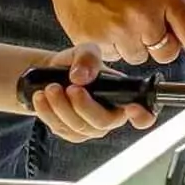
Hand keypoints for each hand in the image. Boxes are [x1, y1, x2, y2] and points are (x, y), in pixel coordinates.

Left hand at [22, 45, 154, 144]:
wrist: (51, 75)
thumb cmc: (76, 64)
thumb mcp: (84, 51)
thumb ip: (88, 57)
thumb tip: (81, 77)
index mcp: (124, 97)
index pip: (144, 115)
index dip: (143, 116)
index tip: (132, 108)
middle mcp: (111, 116)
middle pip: (103, 122)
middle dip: (83, 106)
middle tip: (69, 88)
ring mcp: (91, 127)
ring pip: (79, 127)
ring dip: (61, 107)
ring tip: (49, 88)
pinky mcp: (71, 133)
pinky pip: (61, 129)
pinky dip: (48, 113)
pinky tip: (41, 97)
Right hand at [40, 0, 184, 64]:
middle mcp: (143, 16)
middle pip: (167, 54)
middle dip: (164, 45)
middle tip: (151, 27)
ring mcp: (117, 31)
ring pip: (139, 57)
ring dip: (136, 45)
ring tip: (125, 21)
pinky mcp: (93, 41)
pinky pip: (113, 57)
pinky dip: (113, 46)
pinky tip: (109, 25)